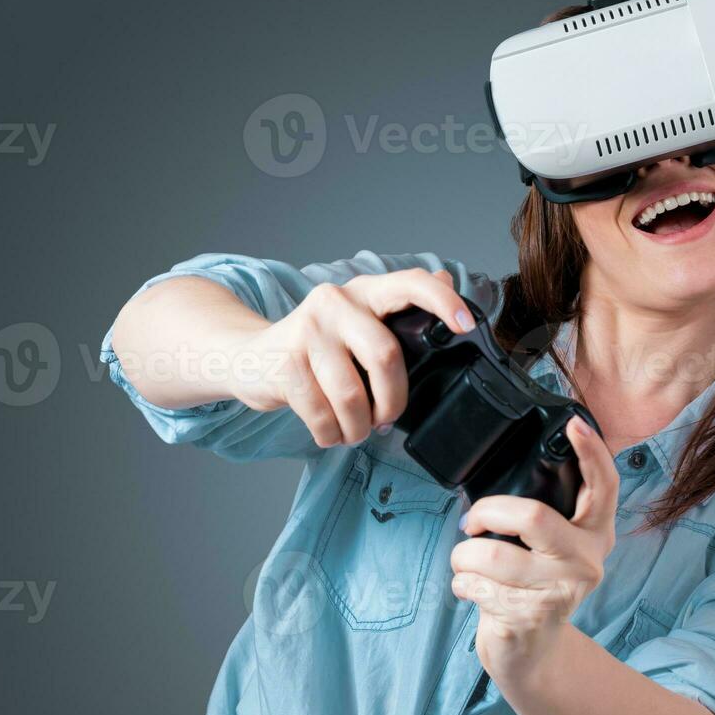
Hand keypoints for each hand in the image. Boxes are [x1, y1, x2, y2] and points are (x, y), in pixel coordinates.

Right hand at [232, 268, 473, 447]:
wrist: (249, 358)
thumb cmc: (315, 349)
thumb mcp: (357, 324)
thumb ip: (398, 311)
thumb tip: (446, 280)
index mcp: (364, 292)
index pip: (409, 283)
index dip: (442, 302)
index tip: (465, 326)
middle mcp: (335, 302)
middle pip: (385, 356)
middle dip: (392, 401)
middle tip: (384, 419)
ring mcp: (307, 331)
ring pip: (353, 395)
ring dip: (357, 427)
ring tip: (353, 430)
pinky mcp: (285, 363)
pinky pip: (322, 414)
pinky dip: (331, 434)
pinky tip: (329, 431)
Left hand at [450, 414, 618, 678]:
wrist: (532, 653)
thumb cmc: (532, 586)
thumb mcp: (550, 550)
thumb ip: (542, 516)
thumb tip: (497, 477)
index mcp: (594, 535)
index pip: (605, 487)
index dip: (593, 454)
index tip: (574, 424)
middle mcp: (586, 561)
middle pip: (535, 517)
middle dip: (488, 512)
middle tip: (472, 521)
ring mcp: (560, 592)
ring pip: (492, 556)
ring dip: (463, 556)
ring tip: (466, 563)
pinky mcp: (530, 617)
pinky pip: (477, 586)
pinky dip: (461, 584)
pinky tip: (471, 590)